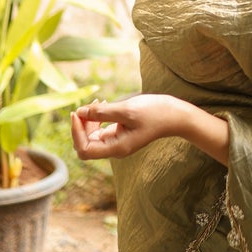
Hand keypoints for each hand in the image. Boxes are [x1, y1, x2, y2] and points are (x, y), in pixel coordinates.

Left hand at [71, 94, 185, 161]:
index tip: (77, 113)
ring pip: (91, 136)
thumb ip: (102, 112)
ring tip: (96, 102)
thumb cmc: (154, 113)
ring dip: (88, 119)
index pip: (85, 149)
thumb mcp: (127, 110)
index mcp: (117, 148)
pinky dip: (97, 118)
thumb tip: (80, 112)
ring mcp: (117, 142)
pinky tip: (102, 104)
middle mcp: (115, 148)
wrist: (175, 116)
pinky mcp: (120, 134)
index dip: (77, 133)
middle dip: (81, 125)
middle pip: (85, 144)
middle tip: (85, 106)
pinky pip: (100, 129)